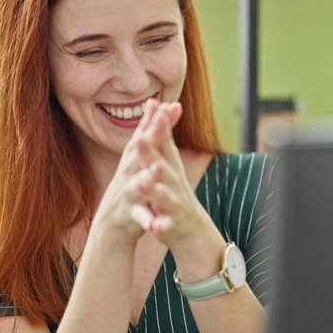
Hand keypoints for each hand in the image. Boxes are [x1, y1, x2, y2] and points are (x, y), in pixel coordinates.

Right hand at [89, 99, 173, 243]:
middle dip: (150, 136)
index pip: (144, 135)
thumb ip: (149, 133)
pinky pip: (139, 218)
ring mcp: (127, 195)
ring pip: (137, 185)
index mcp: (133, 160)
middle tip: (161, 120)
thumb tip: (157, 102)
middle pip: (139, 153)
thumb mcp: (138, 159)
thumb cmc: (130, 187)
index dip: (154, 119)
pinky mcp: (128, 216)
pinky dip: (147, 220)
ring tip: (158, 168)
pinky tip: (155, 224)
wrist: (110, 225)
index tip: (167, 102)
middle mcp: (127, 174)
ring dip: (147, 177)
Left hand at [132, 103, 223, 258]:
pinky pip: (165, 225)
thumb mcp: (171, 163)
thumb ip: (164, 137)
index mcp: (170, 167)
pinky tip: (154, 227)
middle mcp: (174, 182)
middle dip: (152, 153)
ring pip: (164, 195)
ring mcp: (174, 203)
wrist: (192, 229)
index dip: (160, 125)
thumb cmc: (175, 192)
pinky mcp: (171, 224)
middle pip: (163, 165)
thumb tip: (161, 106)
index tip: (154, 104)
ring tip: (144, 182)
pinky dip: (159, 225)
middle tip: (140, 139)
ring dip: (155, 189)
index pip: (165, 142)